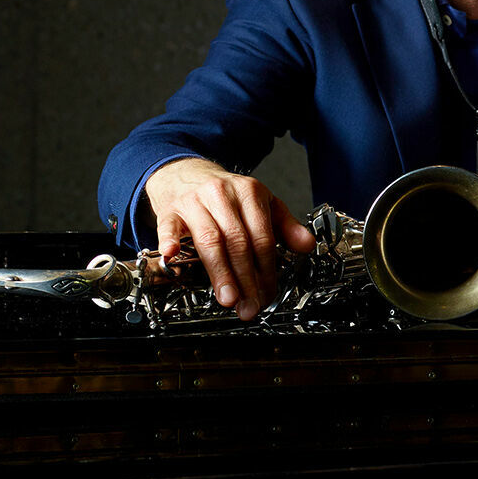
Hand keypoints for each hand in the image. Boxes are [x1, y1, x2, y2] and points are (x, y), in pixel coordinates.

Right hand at [143, 158, 315, 320]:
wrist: (188, 174)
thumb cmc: (227, 194)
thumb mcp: (262, 202)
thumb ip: (285, 226)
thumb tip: (307, 245)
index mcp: (249, 193)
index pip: (262, 237)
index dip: (267, 268)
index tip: (268, 292)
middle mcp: (222, 195)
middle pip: (238, 242)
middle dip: (246, 278)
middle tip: (249, 304)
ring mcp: (195, 202)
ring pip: (209, 240)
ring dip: (220, 273)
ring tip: (228, 298)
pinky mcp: (171, 210)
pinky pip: (169, 226)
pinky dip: (170, 241)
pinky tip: (171, 255)